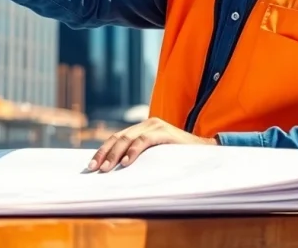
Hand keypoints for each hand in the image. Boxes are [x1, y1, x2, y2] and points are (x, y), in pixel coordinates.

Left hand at [87, 117, 216, 172]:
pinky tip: (126, 162)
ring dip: (115, 154)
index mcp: (142, 129)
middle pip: (118, 138)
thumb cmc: (179, 158)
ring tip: (106, 169)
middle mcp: (146, 124)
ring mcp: (155, 126)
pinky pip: (144, 140)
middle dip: (104, 154)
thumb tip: (116, 173)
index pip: (116, 138)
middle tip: (94, 169)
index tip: (91, 166)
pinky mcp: (164, 132)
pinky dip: (133, 151)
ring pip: (128, 138)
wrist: (206, 151)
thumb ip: (140, 158)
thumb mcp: (155, 157)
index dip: (102, 151)